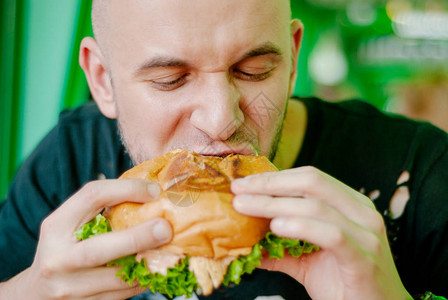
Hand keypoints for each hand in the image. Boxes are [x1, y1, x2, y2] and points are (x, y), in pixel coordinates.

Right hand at [7, 179, 171, 299]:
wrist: (34, 294)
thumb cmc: (63, 248)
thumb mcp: (70, 224)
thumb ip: (101, 210)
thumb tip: (151, 193)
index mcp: (56, 226)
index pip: (91, 197)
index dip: (126, 190)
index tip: (154, 191)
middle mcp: (58, 258)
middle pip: (99, 250)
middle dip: (136, 238)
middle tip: (166, 228)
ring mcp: (69, 288)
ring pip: (116, 279)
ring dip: (148, 264)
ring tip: (172, 250)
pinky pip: (122, 295)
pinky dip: (143, 281)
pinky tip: (156, 269)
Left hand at [231, 166, 411, 299]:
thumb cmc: (344, 282)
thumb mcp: (306, 260)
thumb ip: (278, 248)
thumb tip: (242, 240)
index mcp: (350, 204)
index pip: (308, 178)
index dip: (273, 177)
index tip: (243, 182)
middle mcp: (361, 212)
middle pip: (311, 182)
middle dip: (269, 184)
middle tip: (238, 189)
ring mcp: (366, 234)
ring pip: (316, 206)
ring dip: (274, 203)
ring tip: (245, 206)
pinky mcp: (364, 258)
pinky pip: (331, 235)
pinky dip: (301, 226)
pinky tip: (276, 226)